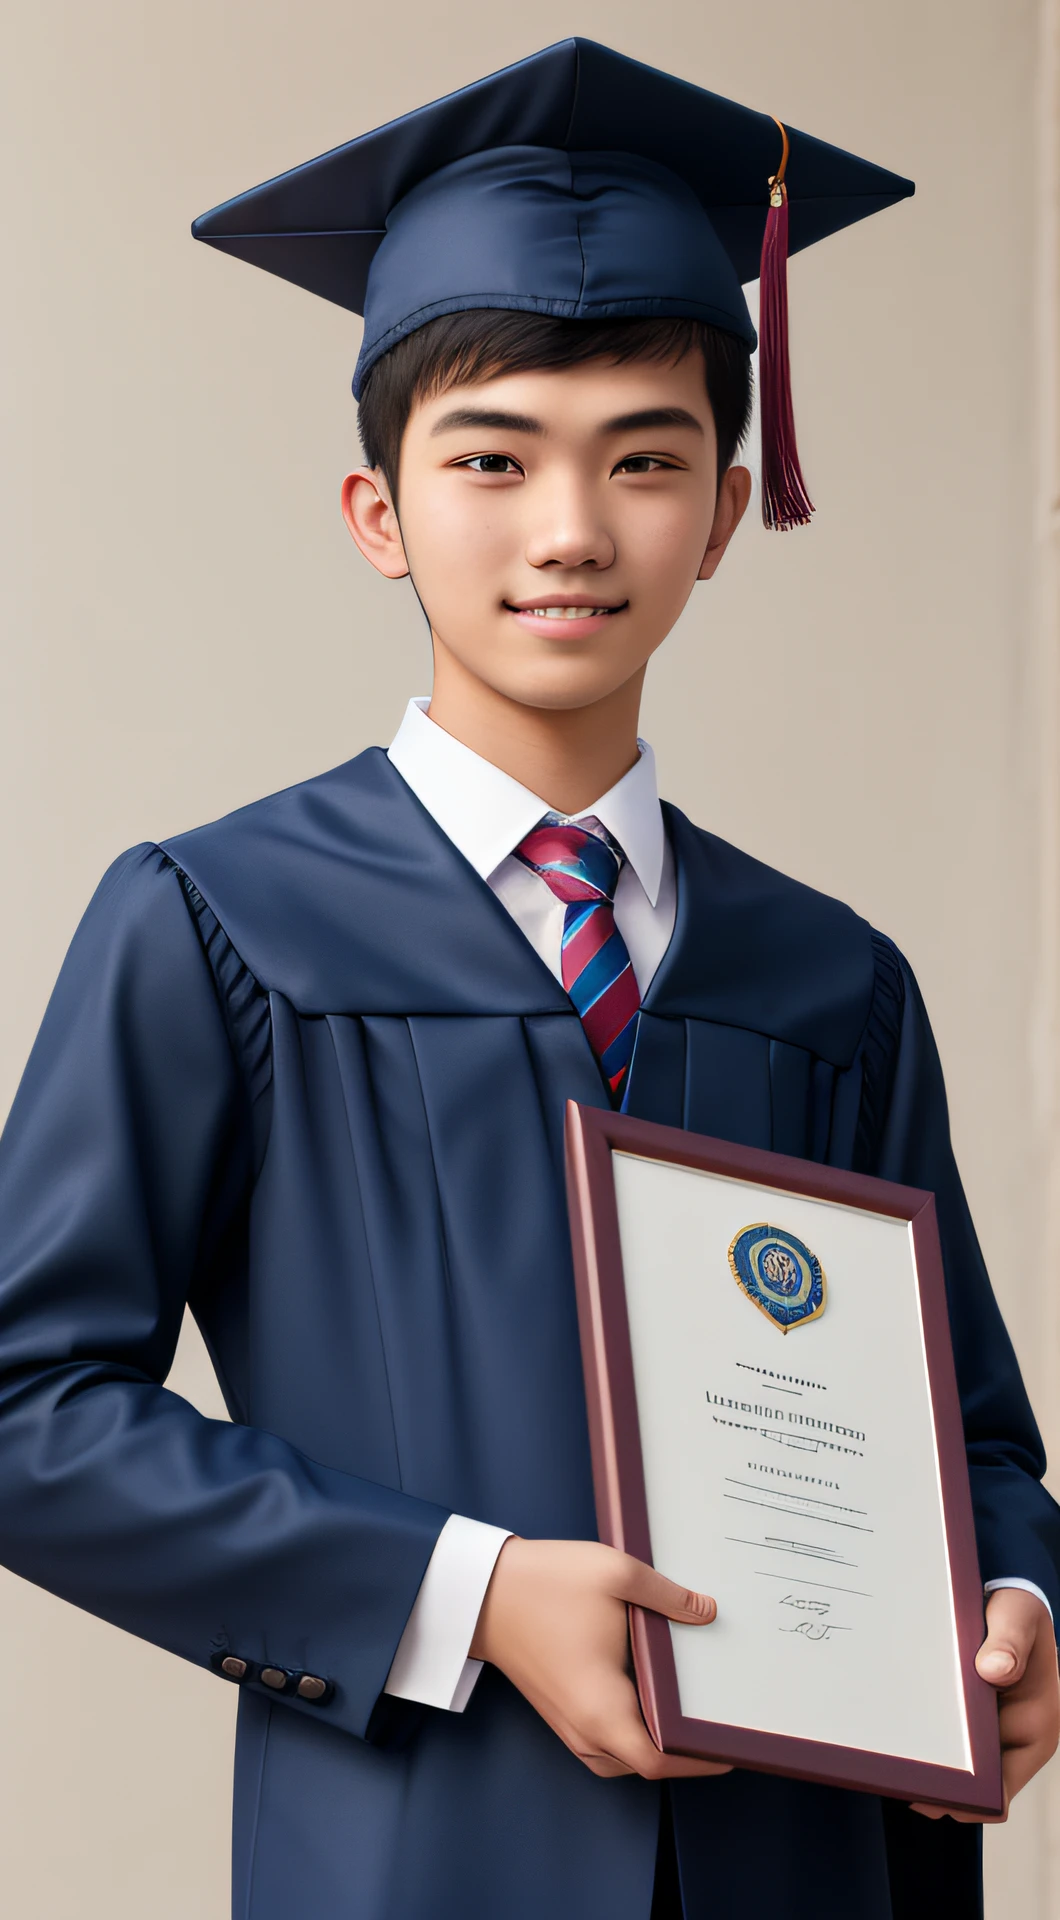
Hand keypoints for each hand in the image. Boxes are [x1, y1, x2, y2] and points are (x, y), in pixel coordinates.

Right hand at [469, 1535, 731, 1779]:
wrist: (481, 1591)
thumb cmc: (544, 1583)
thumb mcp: (615, 1574)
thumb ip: (668, 1596)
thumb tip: (707, 1613)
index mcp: (602, 1708)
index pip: (659, 1760)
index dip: (699, 1761)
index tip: (729, 1745)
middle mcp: (584, 1729)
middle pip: (644, 1764)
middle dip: (684, 1753)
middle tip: (717, 1723)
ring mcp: (567, 1724)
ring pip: (621, 1758)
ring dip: (655, 1745)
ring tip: (687, 1717)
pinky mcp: (558, 1712)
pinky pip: (604, 1744)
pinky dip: (631, 1736)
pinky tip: (646, 1704)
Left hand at [911, 1588, 1059, 1821]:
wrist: (1008, 1593)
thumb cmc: (1020, 1611)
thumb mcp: (1019, 1617)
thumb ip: (1010, 1642)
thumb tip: (994, 1671)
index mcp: (1034, 1732)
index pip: (1000, 1794)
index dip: (967, 1802)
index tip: (929, 1793)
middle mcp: (1012, 1740)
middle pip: (972, 1786)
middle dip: (938, 1785)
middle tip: (896, 1776)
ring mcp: (989, 1730)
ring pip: (956, 1765)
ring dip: (929, 1762)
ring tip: (891, 1754)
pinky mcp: (968, 1716)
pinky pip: (946, 1738)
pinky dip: (926, 1739)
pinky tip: (897, 1728)